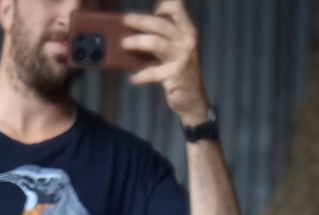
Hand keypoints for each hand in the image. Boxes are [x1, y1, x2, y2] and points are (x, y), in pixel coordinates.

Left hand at [123, 2, 210, 125]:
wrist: (194, 100)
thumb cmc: (181, 73)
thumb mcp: (178, 51)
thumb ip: (165, 38)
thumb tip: (139, 30)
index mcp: (188, 31)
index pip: (177, 7)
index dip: (164, 5)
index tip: (153, 10)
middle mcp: (187, 41)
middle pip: (161, 24)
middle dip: (141, 20)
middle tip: (126, 20)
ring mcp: (182, 57)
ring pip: (156, 43)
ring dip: (138, 42)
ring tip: (124, 44)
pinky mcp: (174, 75)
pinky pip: (152, 72)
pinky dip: (140, 76)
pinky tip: (132, 79)